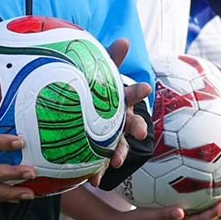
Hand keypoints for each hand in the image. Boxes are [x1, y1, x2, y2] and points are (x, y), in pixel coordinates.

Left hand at [96, 39, 153, 190]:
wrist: (74, 114)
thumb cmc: (91, 91)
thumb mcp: (97, 74)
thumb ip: (109, 59)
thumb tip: (126, 39)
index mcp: (118, 101)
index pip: (131, 93)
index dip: (138, 91)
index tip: (146, 88)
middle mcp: (118, 119)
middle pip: (131, 123)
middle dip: (136, 126)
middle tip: (141, 131)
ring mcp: (110, 137)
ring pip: (119, 146)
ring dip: (120, 153)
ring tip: (117, 162)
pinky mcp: (98, 152)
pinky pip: (99, 163)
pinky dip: (98, 171)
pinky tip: (94, 180)